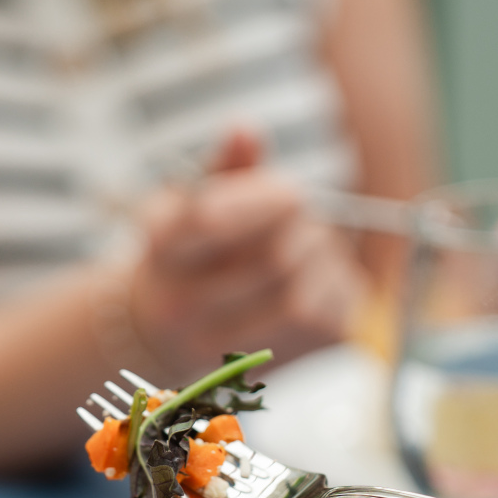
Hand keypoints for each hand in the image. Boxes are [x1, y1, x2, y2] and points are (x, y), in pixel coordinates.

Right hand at [127, 128, 361, 376]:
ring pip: (301, 294)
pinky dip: (335, 293)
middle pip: (273, 256)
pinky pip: (325, 323)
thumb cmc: (193, 252)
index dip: (266, 198)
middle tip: (303, 222)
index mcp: (162, 250)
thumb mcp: (194, 199)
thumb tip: (245, 130)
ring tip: (310, 251)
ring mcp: (220, 347)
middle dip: (303, 230)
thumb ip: (226, 167)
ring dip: (321, 262)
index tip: (289, 193)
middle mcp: (181, 307)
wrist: (170, 328)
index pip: (212, 217)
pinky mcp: (268, 367)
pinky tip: (318, 282)